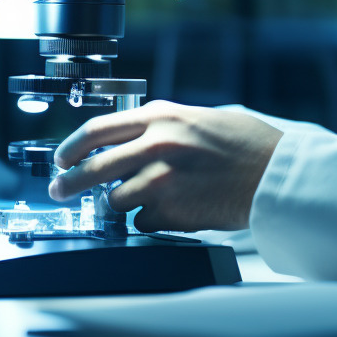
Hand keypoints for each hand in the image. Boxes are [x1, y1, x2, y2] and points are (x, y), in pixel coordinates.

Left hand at [47, 100, 283, 232]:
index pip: (96, 130)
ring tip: (147, 200)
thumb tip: (130, 142)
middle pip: (92, 168)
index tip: (62, 159)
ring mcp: (161, 179)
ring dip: (121, 203)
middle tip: (60, 190)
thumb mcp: (199, 118)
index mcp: (161, 116)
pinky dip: (151, 220)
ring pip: (115, 199)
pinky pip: (143, 221)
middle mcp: (155, 144)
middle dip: (69, 183)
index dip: (72, 147)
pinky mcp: (171, 210)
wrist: (276, 175)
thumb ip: (162, 126)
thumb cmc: (248, 146)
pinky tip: (174, 211)